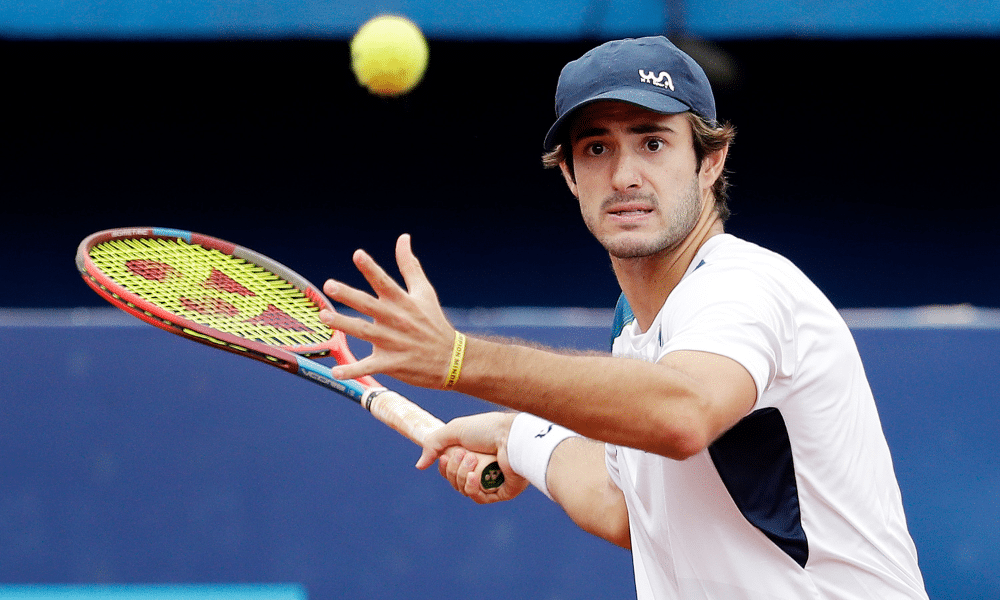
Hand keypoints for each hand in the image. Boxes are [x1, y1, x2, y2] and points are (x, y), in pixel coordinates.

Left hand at [319, 234, 454, 387]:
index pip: (385, 282)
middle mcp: (397, 320)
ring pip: (365, 332)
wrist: (453, 359)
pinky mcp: (392, 363)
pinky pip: (369, 366)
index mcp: (403, 302)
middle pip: (370, 305)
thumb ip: (409, 266)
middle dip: (349, 295)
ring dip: (344, 325)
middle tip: (330, 285)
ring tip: (325, 317)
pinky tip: (336, 372)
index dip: (371, 268)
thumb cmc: (434, 323)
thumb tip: (403, 238)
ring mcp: (394, 342)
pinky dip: (353, 370)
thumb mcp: (425, 292)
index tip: (357, 254)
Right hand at [417, 412, 529, 503]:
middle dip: (454, 468)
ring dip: (463, 475)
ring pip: (464, 489)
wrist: (512, 435)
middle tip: (465, 454)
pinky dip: (472, 487)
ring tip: (473, 459)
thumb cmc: (487, 429)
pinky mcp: (503, 491)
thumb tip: (419, 466)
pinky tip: (474, 475)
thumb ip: (433, 444)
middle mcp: (481, 469)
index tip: (445, 456)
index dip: (443, 467)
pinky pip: (480, 498)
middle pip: (454, 481)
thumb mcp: (454, 430)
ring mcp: (491, 481)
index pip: (449, 471)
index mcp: (471, 456)